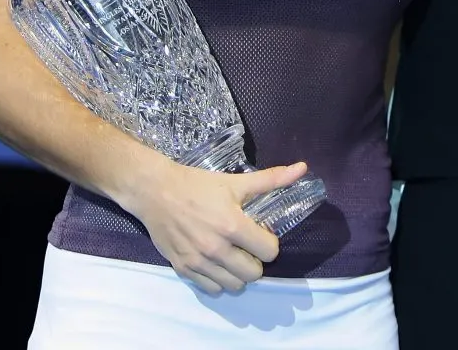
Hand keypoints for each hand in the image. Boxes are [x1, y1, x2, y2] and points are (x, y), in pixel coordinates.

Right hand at [127, 158, 309, 293]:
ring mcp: (199, 262)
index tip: (261, 233)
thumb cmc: (198, 185)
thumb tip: (302, 169)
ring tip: (233, 255)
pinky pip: (212, 289)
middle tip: (248, 245)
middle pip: (254, 273)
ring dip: (238, 273)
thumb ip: (271, 179)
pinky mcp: (184, 269)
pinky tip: (216, 263)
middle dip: (256, 260)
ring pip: (234, 286)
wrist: (156, 192)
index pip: (269, 251)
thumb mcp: (235, 181)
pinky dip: (219, 280)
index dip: (269, 242)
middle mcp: (216, 249)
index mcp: (232, 226)